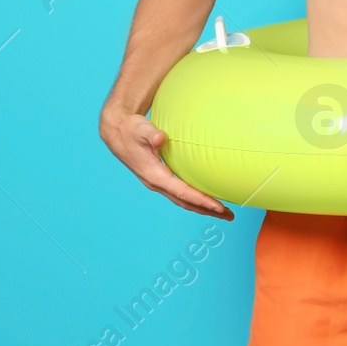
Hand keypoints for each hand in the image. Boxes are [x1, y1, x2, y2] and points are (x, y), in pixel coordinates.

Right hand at [100, 104, 233, 220]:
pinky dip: (195, 200)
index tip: (219, 206)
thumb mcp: (141, 130)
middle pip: (185, 203)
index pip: (182, 192)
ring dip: (203, 208)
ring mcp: (158, 183)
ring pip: (183, 201)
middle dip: (207, 211)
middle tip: (229, 216)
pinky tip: (206, 199)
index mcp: (154, 175)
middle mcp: (156, 183)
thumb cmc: (131, 130)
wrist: (117, 132)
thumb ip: (152, 134)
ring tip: (224, 212)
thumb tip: (161, 137)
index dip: (201, 200)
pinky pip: (180, 194)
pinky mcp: (160, 179)